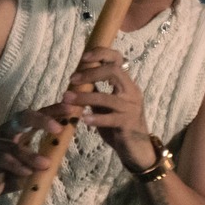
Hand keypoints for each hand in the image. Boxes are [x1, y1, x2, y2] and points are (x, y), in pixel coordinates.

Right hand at [0, 109, 56, 199]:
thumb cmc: (11, 170)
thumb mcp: (33, 163)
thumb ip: (47, 155)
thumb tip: (65, 149)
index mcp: (21, 129)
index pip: (38, 114)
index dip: (54, 110)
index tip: (71, 109)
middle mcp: (8, 131)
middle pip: (23, 117)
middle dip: (41, 120)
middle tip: (58, 128)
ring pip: (15, 145)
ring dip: (31, 155)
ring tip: (46, 165)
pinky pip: (4, 159)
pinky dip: (17, 166)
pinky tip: (27, 173)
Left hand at [58, 47, 157, 171]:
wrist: (136, 150)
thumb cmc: (119, 126)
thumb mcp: (106, 106)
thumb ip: (96, 91)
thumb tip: (78, 78)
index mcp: (126, 84)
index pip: (117, 59)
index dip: (101, 54)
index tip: (83, 58)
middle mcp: (131, 92)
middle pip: (114, 71)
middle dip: (90, 73)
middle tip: (72, 79)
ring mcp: (131, 108)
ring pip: (108, 97)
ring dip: (84, 97)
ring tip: (67, 99)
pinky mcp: (128, 124)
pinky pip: (110, 119)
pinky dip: (95, 118)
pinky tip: (83, 119)